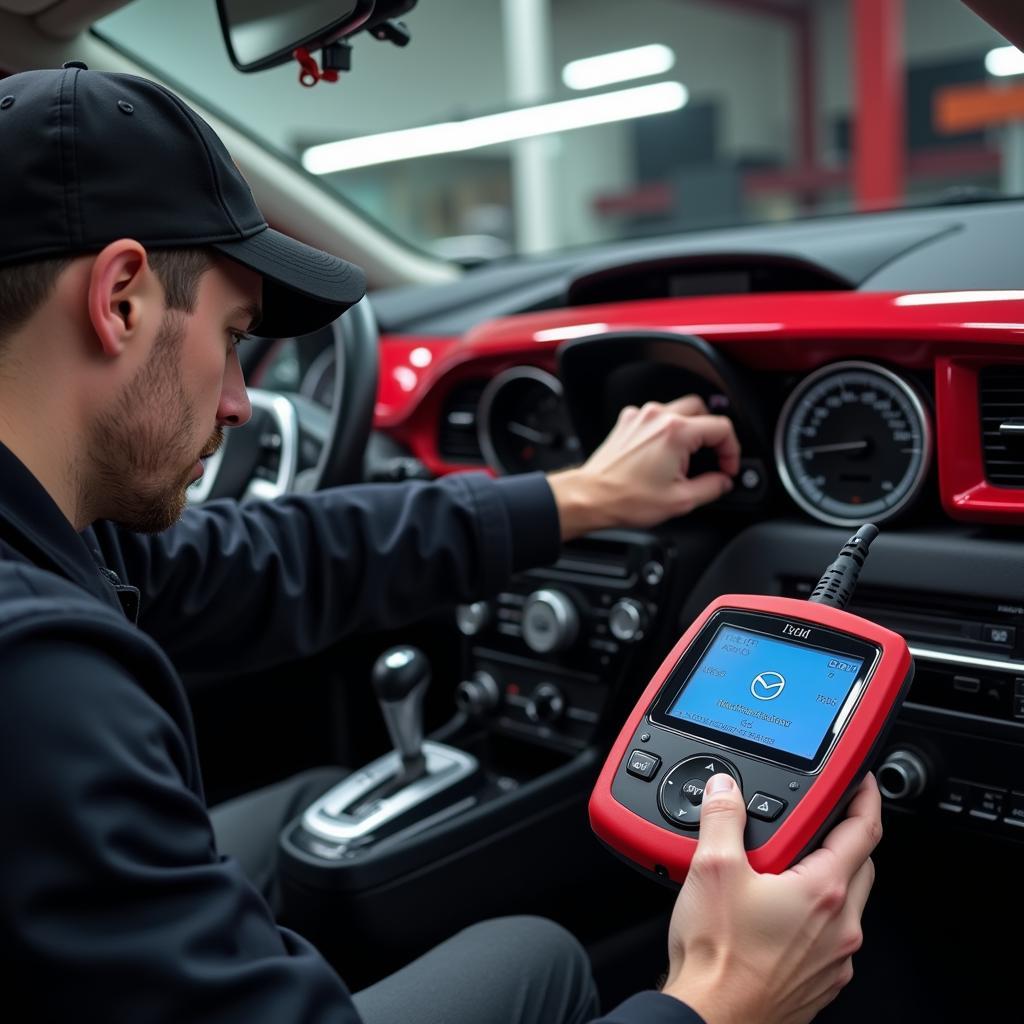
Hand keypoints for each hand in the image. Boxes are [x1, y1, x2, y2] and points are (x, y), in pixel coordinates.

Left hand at [547, 395, 739, 540]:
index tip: (727, 467)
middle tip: (713, 457)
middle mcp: (658, 417)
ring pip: (679, 409)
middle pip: (702, 410)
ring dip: (690, 429)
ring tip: (687, 458)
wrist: (591, 497)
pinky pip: (656, 417)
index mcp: (676, 432)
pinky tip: (664, 452)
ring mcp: (641, 417)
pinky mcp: (628, 422)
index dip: (732, 450)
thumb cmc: (626, 498)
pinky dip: (666, 429)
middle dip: (713, 434)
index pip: (721, 427)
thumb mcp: (680, 500)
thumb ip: (712, 487)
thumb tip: (723, 481)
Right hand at [662, 772, 881, 1023]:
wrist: (712, 1019)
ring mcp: (833, 959)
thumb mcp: (712, 868)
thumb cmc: (719, 958)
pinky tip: (778, 913)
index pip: (863, 831)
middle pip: (860, 865)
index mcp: (822, 891)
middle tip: (821, 820)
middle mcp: (839, 926)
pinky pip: (830, 936)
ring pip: (846, 903)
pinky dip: (815, 916)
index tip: (861, 782)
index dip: (865, 798)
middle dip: (845, 836)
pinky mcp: (820, 982)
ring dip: (828, 877)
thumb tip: (725, 789)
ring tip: (788, 866)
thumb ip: (722, 818)